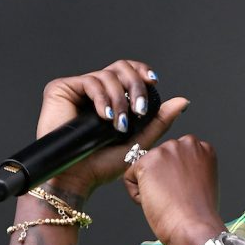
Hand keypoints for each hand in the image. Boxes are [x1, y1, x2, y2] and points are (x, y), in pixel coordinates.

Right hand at [37, 60, 188, 195]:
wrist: (77, 177)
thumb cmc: (103, 164)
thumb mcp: (139, 141)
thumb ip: (160, 120)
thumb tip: (183, 101)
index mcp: (113, 98)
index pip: (130, 71)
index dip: (142, 71)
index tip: (154, 82)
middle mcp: (96, 90)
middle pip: (121, 67)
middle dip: (136, 86)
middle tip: (139, 110)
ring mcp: (78, 89)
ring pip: (108, 75)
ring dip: (119, 99)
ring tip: (118, 124)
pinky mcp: (61, 89)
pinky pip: (89, 81)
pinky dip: (102, 98)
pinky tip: (105, 116)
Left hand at [123, 135, 225, 244]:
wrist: (194, 226)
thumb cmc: (200, 214)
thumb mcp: (203, 182)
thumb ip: (189, 169)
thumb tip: (170, 172)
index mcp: (202, 148)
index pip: (177, 157)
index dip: (178, 178)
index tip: (186, 191)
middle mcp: (186, 144)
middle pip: (160, 160)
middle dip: (163, 178)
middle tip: (175, 197)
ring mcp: (166, 151)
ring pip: (145, 169)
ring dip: (151, 186)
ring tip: (168, 200)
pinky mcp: (147, 162)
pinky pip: (130, 178)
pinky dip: (137, 195)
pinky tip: (156, 202)